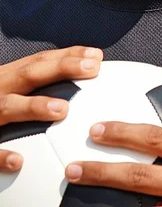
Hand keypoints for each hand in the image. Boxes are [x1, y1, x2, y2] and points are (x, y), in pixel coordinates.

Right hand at [0, 45, 102, 172]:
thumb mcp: (6, 87)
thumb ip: (32, 83)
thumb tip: (78, 76)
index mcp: (7, 77)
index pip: (40, 60)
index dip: (68, 55)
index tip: (97, 55)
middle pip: (30, 74)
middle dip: (61, 68)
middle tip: (91, 69)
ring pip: (8, 107)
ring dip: (35, 107)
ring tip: (62, 110)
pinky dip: (0, 154)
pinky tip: (18, 161)